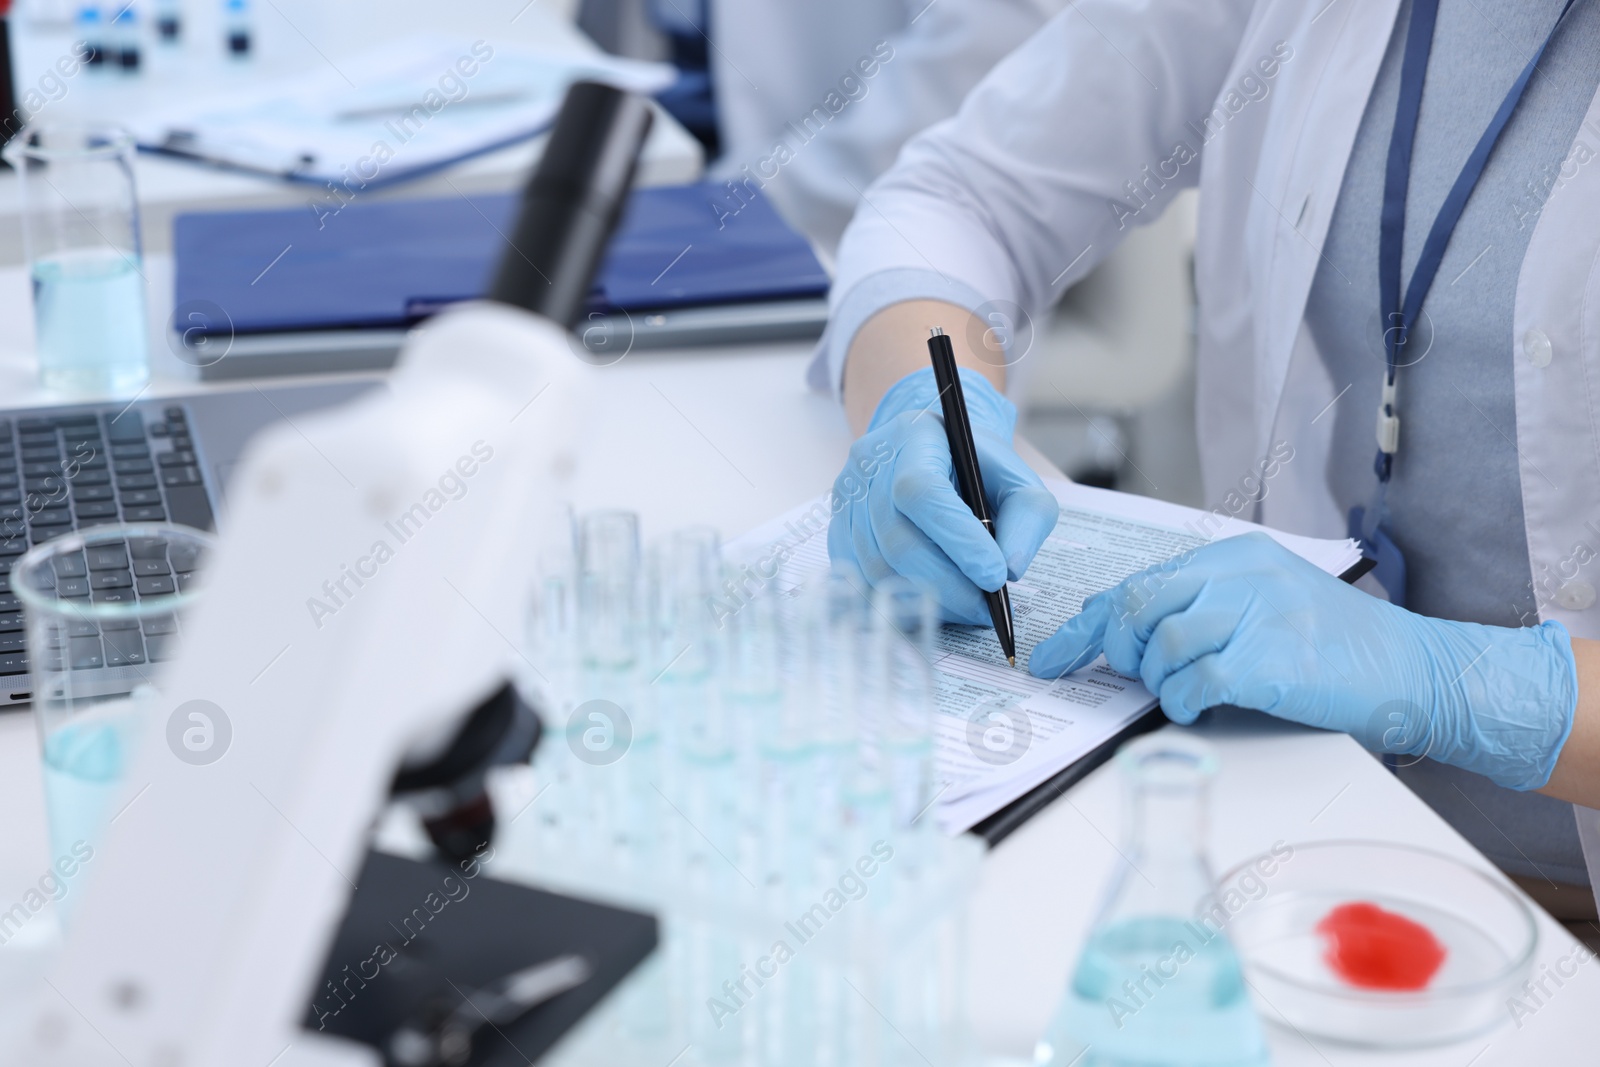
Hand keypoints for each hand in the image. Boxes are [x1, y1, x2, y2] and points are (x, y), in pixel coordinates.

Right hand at [828, 367, 1058, 623]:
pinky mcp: (839, 532)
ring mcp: (847, 500)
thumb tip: (1010, 570)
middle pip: (897, 537)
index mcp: (914, 438)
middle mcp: (870, 465)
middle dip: (946, 582)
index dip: (958, 538)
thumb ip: (1026, 519)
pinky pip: (862, 581)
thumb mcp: (1017, 481)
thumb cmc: (977, 470)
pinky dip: (901, 603)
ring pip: (877, 566)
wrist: (934, 455)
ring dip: (927, 599)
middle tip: (985, 607)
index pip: (922, 491)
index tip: (994, 576)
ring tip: (966, 608)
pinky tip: (936, 605)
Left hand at [1028, 533, 1577, 790]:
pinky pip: (1196, 683)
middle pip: (1137, 608)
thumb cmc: (1333, 646)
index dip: (1087, 625)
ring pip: (1162, 647)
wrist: (1413, 669)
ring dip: (1160, 681)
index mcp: (1233, 557)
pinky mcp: (1273, 661)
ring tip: (1185, 691)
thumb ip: (1197, 608)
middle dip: (1117, 652)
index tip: (1054, 656)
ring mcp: (1260, 615)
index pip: (1136, 583)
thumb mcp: (1262, 604)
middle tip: (1131, 676)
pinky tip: (1200, 706)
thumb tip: (1118, 633)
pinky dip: (1185, 702)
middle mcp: (1242, 576)